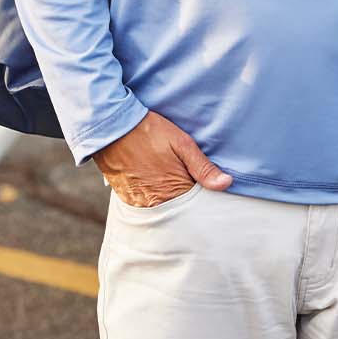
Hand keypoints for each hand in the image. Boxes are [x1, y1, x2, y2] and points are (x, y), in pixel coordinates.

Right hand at [93, 111, 231, 206]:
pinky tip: (156, 185)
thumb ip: (203, 167)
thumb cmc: (148, 131)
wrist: (111, 126)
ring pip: (163, 211)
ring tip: (169, 181)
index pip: (196, 206)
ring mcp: (138, 203)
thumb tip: (226, 184)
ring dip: (170, 201)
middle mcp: (155, 203)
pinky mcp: (126, 199)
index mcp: (173, 190)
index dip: (204, 197)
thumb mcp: (181, 143)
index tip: (207, 190)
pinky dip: (153, 200)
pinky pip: (146, 208)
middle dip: (187, 202)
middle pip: (179, 211)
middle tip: (187, 182)